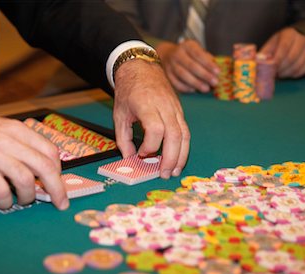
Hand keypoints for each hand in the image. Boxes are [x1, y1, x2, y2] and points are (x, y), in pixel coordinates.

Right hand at [0, 97, 68, 209]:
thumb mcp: (3, 128)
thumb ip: (21, 144)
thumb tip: (41, 167)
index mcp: (18, 130)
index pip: (50, 151)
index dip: (58, 170)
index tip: (58, 182)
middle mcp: (10, 141)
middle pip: (44, 167)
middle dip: (56, 188)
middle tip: (59, 203)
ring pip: (25, 179)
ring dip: (29, 196)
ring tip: (24, 200)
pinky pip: (0, 190)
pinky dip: (6, 201)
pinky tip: (3, 202)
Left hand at [113, 59, 190, 177]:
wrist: (141, 68)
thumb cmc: (128, 91)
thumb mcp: (119, 114)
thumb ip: (123, 139)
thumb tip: (130, 159)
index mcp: (146, 104)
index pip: (156, 129)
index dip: (150, 146)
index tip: (141, 154)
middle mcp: (164, 106)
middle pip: (174, 135)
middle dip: (171, 158)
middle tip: (164, 174)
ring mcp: (175, 108)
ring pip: (184, 134)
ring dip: (181, 156)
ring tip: (174, 171)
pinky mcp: (180, 111)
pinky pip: (186, 131)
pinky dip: (183, 147)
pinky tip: (177, 159)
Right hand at [156, 40, 219, 92]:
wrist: (168, 54)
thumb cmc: (189, 54)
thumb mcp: (198, 51)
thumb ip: (207, 59)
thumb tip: (217, 72)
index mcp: (187, 46)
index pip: (198, 54)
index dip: (208, 64)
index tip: (218, 72)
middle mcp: (177, 54)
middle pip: (191, 65)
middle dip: (204, 75)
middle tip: (215, 82)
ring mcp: (171, 65)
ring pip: (183, 75)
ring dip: (195, 83)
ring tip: (206, 89)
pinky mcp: (167, 74)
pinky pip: (176, 83)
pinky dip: (185, 87)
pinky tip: (194, 90)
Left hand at [260, 27, 304, 77]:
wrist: (298, 39)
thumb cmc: (281, 42)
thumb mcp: (272, 43)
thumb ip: (265, 51)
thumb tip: (258, 60)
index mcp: (289, 34)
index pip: (284, 47)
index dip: (276, 60)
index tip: (270, 68)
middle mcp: (301, 40)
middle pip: (290, 58)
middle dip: (279, 69)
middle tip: (272, 74)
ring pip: (296, 66)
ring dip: (285, 73)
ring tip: (278, 74)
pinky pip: (302, 70)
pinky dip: (292, 75)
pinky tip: (286, 74)